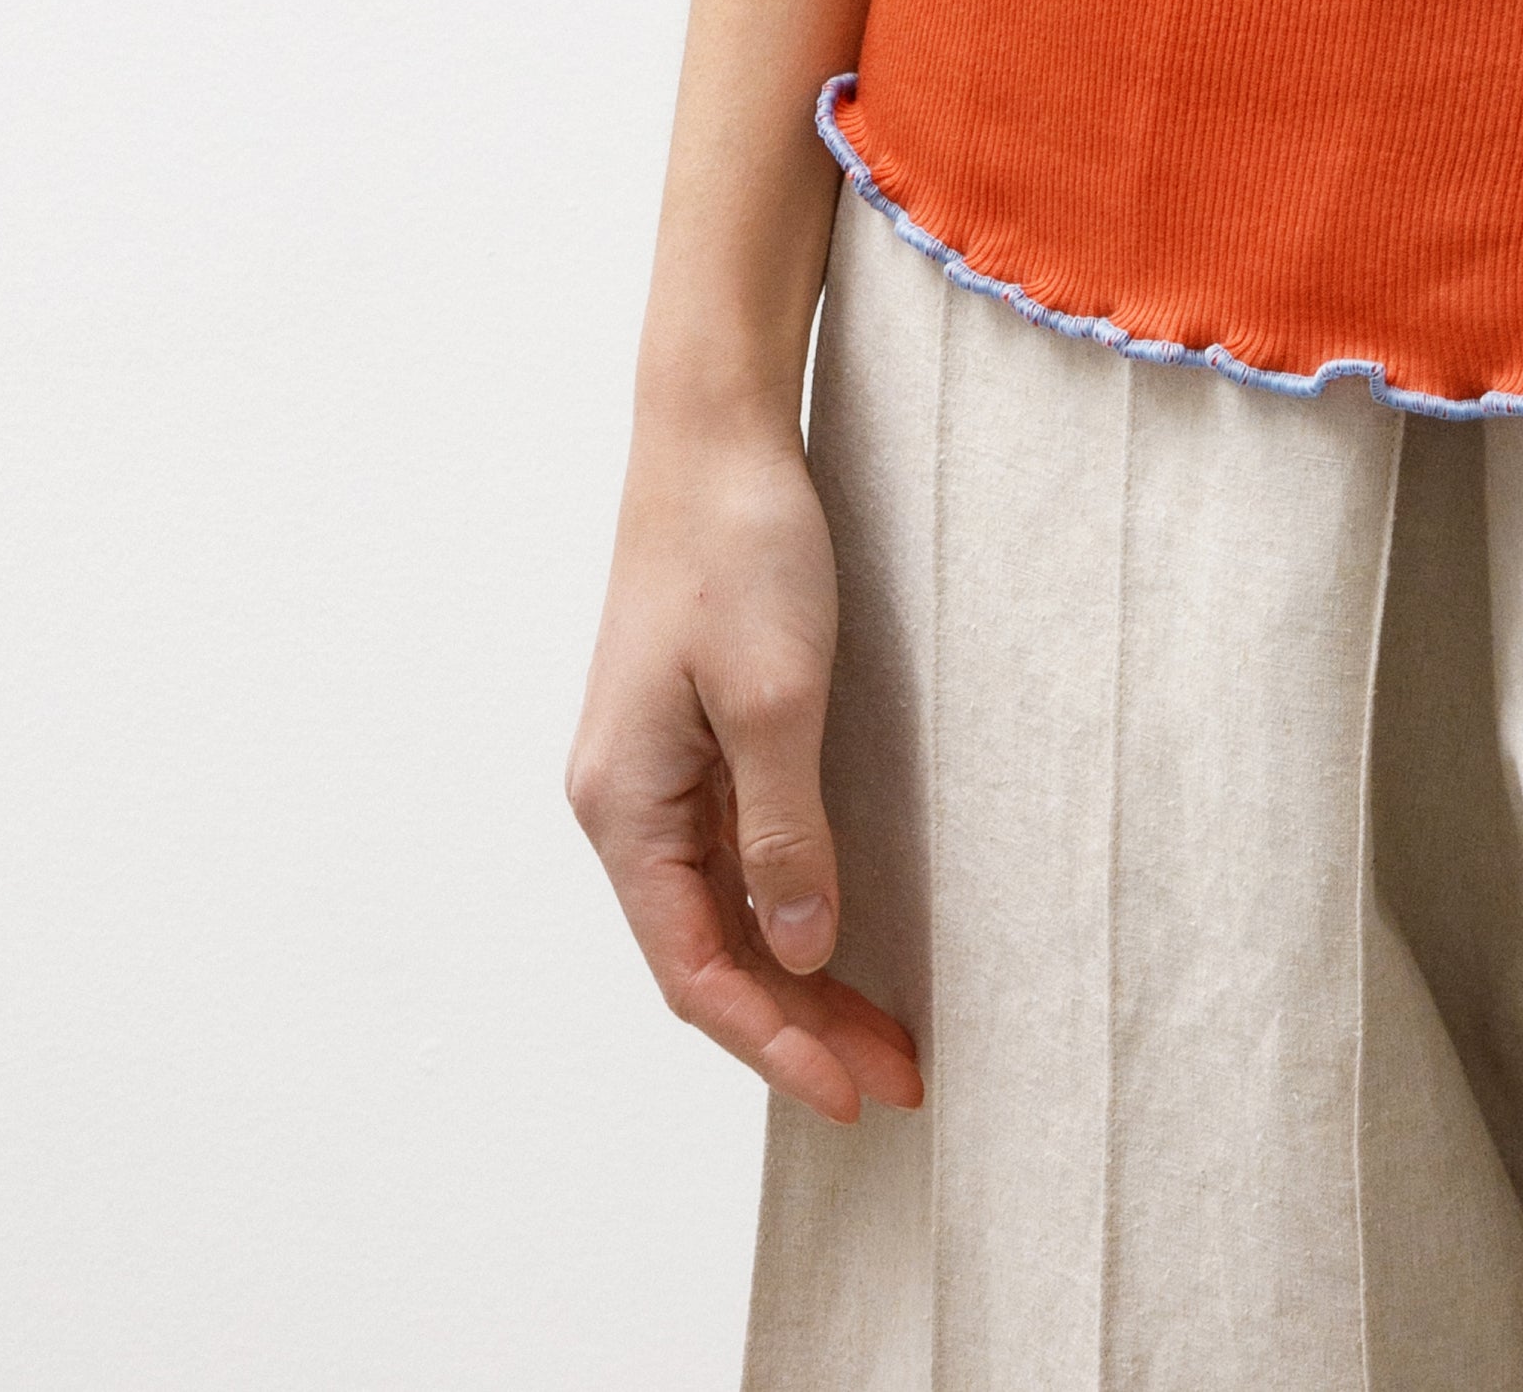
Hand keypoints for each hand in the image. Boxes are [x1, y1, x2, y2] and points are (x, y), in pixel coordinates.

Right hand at [565, 408, 922, 1123]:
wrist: (715, 430)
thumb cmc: (740, 547)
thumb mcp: (778, 695)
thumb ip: (784, 832)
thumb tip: (802, 949)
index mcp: (624, 806)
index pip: (695, 970)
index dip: (774, 1043)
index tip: (853, 1093)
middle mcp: (626, 803)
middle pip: (710, 954)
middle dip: (799, 1025)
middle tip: (898, 1077)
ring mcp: (657, 772)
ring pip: (725, 913)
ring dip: (800, 975)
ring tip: (887, 1030)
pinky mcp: (692, 738)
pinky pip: (734, 858)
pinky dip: (789, 910)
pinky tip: (839, 937)